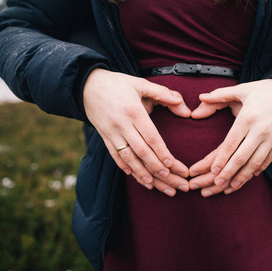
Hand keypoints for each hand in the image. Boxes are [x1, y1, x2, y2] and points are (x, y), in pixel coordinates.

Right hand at [83, 68, 190, 195]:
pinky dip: (125, 167)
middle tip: (172, 181)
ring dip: (142, 174)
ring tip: (155, 186)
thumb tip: (185, 107)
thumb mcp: (142, 84)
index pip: (150, 136)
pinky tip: (136, 177)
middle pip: (141, 151)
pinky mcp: (104, 137)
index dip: (161, 152)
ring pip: (128, 158)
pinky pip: (115, 156)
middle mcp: (121, 124)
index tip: (172, 165)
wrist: (86, 85)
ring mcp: (111, 132)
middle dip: (157, 168)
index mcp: (133, 111)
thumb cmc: (119, 84)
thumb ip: (164, 94)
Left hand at [189, 79, 271, 195]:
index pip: (231, 143)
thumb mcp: (241, 89)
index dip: (221, 159)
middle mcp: (261, 130)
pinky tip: (248, 177)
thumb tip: (200, 98)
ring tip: (230, 186)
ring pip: (256, 163)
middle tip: (216, 184)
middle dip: (228, 172)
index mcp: (248, 117)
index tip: (212, 171)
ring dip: (242, 177)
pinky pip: (268, 160)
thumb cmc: (263, 91)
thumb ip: (219, 95)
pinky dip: (257, 170)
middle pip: (242, 157)